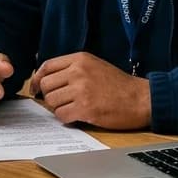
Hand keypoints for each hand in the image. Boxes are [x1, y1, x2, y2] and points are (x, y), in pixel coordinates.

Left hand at [29, 53, 149, 129]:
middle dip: (49, 96)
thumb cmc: (119, 85)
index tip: (35, 89)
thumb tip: (46, 79)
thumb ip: (72, 68)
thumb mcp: (94, 65)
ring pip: (51, 101)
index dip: (37, 79)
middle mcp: (78, 72)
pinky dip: (66, 118)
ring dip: (59, 108)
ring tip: (73, 108)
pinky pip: (61, 115)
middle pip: (45, 85)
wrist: (141, 98)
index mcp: (80, 59)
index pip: (47, 67)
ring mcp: (82, 90)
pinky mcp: (86, 108)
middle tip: (61, 102)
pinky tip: (78, 116)